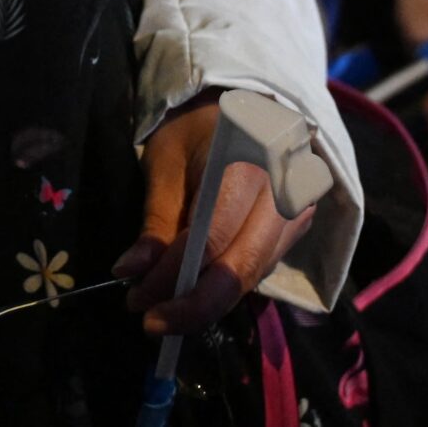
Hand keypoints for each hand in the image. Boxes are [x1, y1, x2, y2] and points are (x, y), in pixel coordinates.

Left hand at [115, 99, 316, 335]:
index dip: (171, 277)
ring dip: (207, 302)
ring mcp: (297, 212)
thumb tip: (130, 272)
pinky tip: (194, 291)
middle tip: (150, 321)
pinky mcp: (297, 228)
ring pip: (252, 276)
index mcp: (247, 164)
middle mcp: (282, 193)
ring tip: (164, 310)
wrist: (249, 105)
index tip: (134, 298)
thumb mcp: (166, 162)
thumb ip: (156, 221)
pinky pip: (260, 268)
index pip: (210, 240)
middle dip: (192, 305)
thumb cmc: (199, 128)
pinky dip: (225, 287)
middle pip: (240, 269)